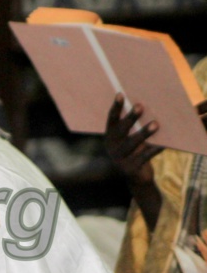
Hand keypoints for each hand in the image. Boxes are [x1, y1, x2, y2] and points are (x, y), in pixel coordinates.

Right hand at [105, 93, 164, 230]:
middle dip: (130, 118)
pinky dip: (154, 149)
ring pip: (132, 144)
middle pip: (121, 130)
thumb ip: (133, 128)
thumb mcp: (130, 140)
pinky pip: (144, 157)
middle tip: (140, 106)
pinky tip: (163, 143)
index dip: (115, 108)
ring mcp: (119, 159)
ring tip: (155, 124)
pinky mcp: (130, 169)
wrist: (136, 178)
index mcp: (109, 138)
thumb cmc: (135, 152)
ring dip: (144, 133)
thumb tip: (145, 108)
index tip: (120, 94)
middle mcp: (111, 148)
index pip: (111, 120)